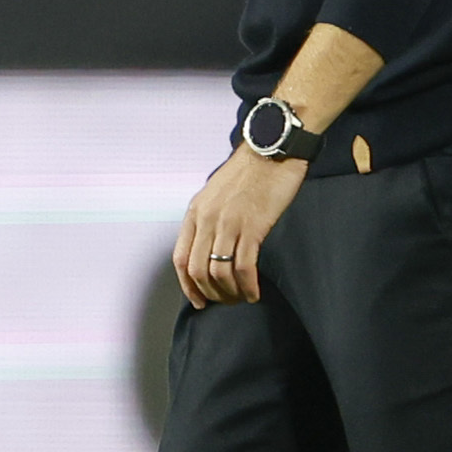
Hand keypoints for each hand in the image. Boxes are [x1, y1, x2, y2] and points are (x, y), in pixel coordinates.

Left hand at [173, 146, 309, 308]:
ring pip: (219, 273)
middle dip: (211, 294)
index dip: (188, 286)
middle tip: (226, 302)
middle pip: (198, 271)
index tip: (199, 300)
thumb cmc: (248, 172)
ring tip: (242, 297)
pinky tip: (254, 292)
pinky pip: (244, 267)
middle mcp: (207, 219)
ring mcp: (228, 223)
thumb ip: (208, 218)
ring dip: (230, 293)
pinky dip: (248, 286)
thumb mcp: (215, 193)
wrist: (271, 149)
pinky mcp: (252, 226)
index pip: (180, 259)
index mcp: (195, 212)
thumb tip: (209, 249)